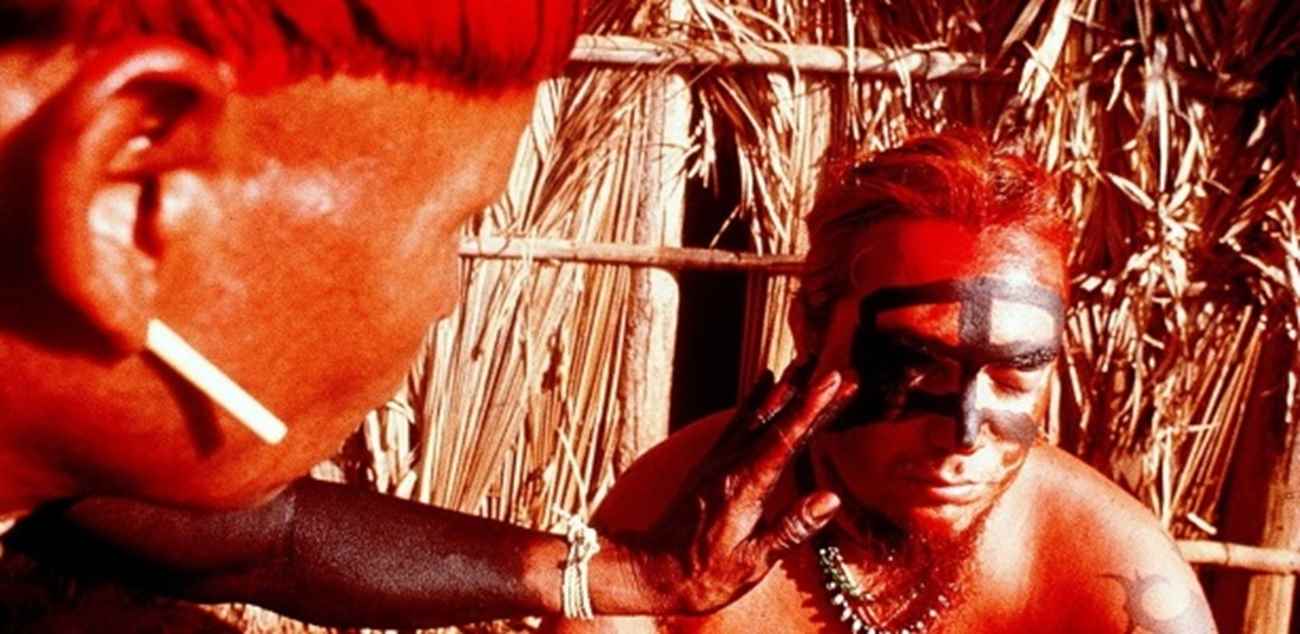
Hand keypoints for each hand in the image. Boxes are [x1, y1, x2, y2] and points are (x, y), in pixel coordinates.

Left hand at [612, 364, 855, 614]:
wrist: (650, 572)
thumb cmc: (703, 575)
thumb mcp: (752, 563)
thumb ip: (791, 529)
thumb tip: (831, 500)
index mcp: (745, 486)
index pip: (786, 438)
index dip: (813, 408)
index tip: (837, 380)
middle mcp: (730, 464)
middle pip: (776, 420)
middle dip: (808, 393)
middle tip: (838, 368)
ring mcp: (718, 461)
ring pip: (756, 415)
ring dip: (783, 388)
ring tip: (805, 361)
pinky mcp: (711, 464)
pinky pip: (738, 422)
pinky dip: (756, 399)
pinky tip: (765, 382)